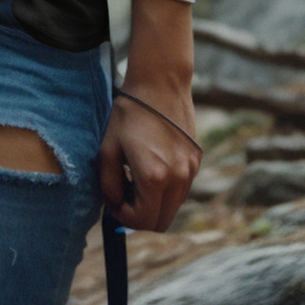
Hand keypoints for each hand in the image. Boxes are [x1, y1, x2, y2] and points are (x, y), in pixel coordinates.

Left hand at [98, 78, 200, 231]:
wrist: (159, 83)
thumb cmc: (129, 113)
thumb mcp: (108, 148)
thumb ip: (109, 184)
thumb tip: (113, 205)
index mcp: (153, 176)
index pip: (142, 221)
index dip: (125, 218)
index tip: (114, 203)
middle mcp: (178, 178)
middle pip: (161, 222)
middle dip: (141, 216)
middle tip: (124, 196)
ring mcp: (190, 170)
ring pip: (173, 207)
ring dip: (155, 203)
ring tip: (136, 178)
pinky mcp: (196, 160)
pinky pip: (181, 189)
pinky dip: (166, 189)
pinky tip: (152, 165)